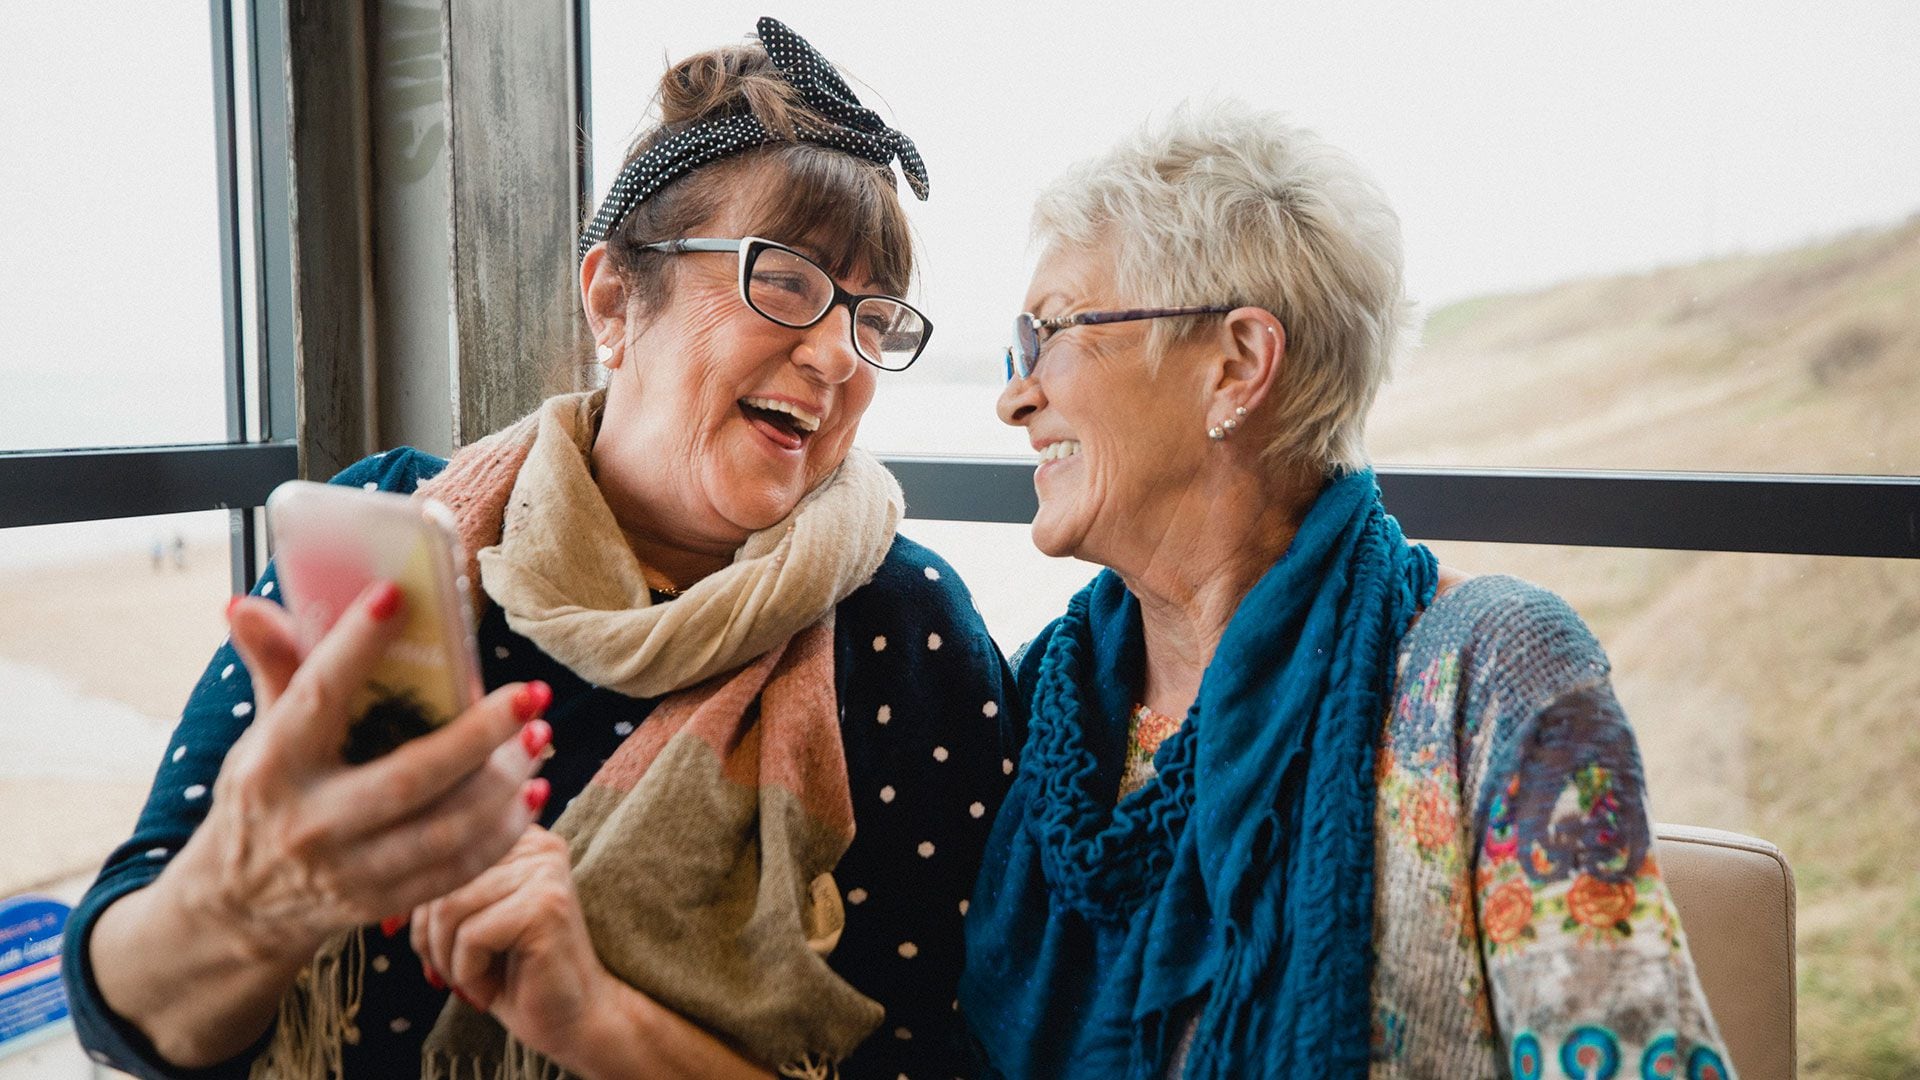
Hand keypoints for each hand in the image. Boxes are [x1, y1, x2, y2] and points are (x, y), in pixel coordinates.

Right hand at [170, 582, 552, 963]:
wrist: (240, 906)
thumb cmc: (264, 795)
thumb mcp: (260, 735)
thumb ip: (274, 669)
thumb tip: (246, 604)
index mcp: (272, 764)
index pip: (317, 695)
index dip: (356, 646)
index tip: (399, 596)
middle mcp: (310, 822)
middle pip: (408, 777)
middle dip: (478, 735)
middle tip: (530, 694)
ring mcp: (348, 871)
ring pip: (444, 831)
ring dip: (503, 785)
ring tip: (540, 737)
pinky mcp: (381, 903)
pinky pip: (455, 871)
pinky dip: (502, 834)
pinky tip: (532, 794)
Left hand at [411, 827, 616, 1068]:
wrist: (571, 1019)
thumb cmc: (514, 973)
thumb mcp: (469, 921)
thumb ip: (442, 888)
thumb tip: (382, 880)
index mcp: (517, 836)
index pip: (439, 853)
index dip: (416, 903)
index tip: (420, 944)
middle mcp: (536, 844)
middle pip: (440, 878)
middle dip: (428, 936)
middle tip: (448, 974)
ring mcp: (545, 872)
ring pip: (449, 907)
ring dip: (446, 958)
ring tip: (472, 980)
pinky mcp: (546, 906)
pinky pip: (471, 935)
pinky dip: (467, 973)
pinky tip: (490, 989)